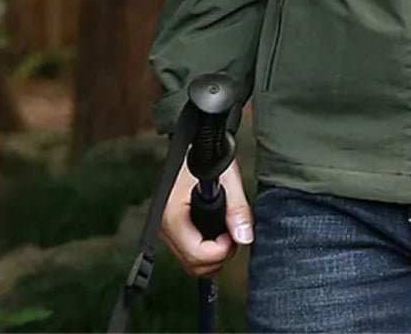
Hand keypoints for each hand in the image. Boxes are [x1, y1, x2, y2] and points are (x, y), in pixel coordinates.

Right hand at [159, 157, 253, 277]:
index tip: (234, 235)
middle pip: (193, 264)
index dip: (221, 251)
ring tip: (228, 233)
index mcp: (174, 215)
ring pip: (191, 263)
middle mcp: (165, 227)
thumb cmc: (206, 157)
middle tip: (234, 235)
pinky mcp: (173, 230)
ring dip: (214, 256)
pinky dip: (206, 251)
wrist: (194, 147)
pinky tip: (219, 235)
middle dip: (219, 257)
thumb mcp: (227, 177)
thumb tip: (244, 237)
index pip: (196, 254)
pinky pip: (189, 253)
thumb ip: (236, 208)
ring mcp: (167, 230)